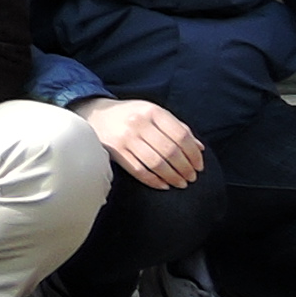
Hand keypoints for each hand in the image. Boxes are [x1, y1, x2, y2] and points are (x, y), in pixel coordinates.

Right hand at [78, 97, 203, 189]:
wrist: (95, 115)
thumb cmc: (131, 115)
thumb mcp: (153, 112)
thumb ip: (177, 127)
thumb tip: (200, 148)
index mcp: (153, 111)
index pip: (181, 135)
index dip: (193, 154)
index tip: (199, 166)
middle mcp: (139, 123)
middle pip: (170, 151)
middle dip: (185, 168)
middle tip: (192, 178)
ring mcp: (126, 138)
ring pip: (156, 163)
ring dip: (172, 177)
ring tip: (181, 183)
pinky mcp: (116, 152)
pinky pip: (139, 170)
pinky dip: (154, 180)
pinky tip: (164, 185)